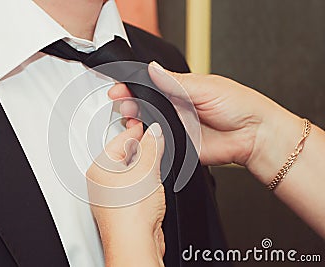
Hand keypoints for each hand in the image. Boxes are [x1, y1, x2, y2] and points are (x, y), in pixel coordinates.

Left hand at [86, 123, 165, 266]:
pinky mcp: (125, 207)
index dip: (136, 131)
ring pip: (131, 172)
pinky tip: (154, 182)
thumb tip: (154, 133)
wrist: (135, 243)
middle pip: (124, 156)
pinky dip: (146, 181)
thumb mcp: (146, 170)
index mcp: (99, 168)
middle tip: (156, 141)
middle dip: (141, 148)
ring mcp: (113, 196)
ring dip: (145, 166)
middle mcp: (102, 182)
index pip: (119, 141)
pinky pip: (135, 186)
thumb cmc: (130, 213)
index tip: (148, 126)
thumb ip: (152, 147)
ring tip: (157, 161)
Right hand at [109, 62, 301, 183]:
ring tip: (132, 120)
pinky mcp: (179, 146)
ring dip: (135, 123)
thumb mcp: (205, 86)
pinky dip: (147, 142)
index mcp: (181, 89)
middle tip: (125, 104)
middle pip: (145, 106)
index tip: (120, 89)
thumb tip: (153, 68)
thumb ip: (175, 81)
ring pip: (148, 125)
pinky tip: (142, 137)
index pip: (151, 86)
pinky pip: (158, 144)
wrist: (254, 135)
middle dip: (130, 104)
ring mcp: (176, 128)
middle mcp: (176, 108)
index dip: (133, 87)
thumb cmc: (239, 105)